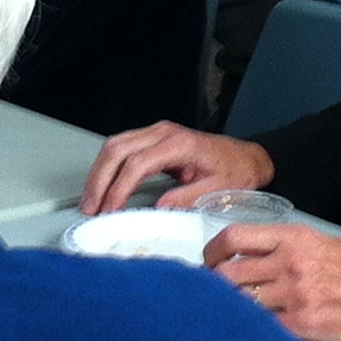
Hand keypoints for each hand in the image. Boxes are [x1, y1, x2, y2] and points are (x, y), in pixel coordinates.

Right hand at [80, 121, 272, 214]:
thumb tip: (159, 207)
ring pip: (115, 145)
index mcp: (180, 144)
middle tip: (90, 207)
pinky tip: (103, 185)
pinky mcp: (154, 137)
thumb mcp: (217, 190)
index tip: (109, 209)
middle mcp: (164, 132)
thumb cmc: (237, 172)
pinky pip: (123, 146)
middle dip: (99, 180)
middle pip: (118, 149)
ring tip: (91, 200)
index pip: (137, 163)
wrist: (249, 157)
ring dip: (99, 172)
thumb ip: (187, 198)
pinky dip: (108, 166)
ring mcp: (158, 132)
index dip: (119, 188)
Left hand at [204, 227, 340, 340]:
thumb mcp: (325, 243)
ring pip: (241, 304)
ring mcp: (297, 297)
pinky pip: (264, 329)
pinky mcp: (307, 327)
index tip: (207, 263)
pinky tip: (254, 334)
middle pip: (227, 275)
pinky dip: (254, 331)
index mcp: (294, 238)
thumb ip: (287, 249)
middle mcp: (290, 264)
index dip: (211, 253)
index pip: (233, 238)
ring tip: (230, 318)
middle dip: (213, 287)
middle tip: (211, 296)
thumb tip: (251, 260)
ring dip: (230, 311)